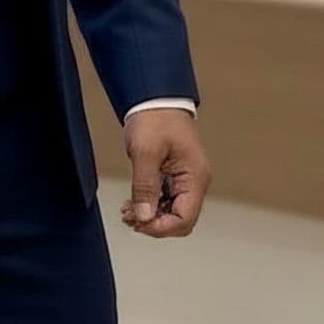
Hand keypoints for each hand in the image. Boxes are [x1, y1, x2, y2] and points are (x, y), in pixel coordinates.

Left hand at [120, 112, 209, 237]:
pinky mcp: (176, 176)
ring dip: (152, 216)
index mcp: (195, 177)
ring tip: (128, 211)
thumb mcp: (145, 152)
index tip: (139, 223)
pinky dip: (151, 205)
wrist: (155, 97)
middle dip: (155, 224)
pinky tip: (134, 202)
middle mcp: (195, 181)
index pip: (185, 219)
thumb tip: (144, 217)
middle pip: (181, 220)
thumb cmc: (155, 118)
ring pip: (173, 212)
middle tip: (131, 217)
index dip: (161, 227)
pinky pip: (167, 200)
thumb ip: (145, 186)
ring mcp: (186, 179)